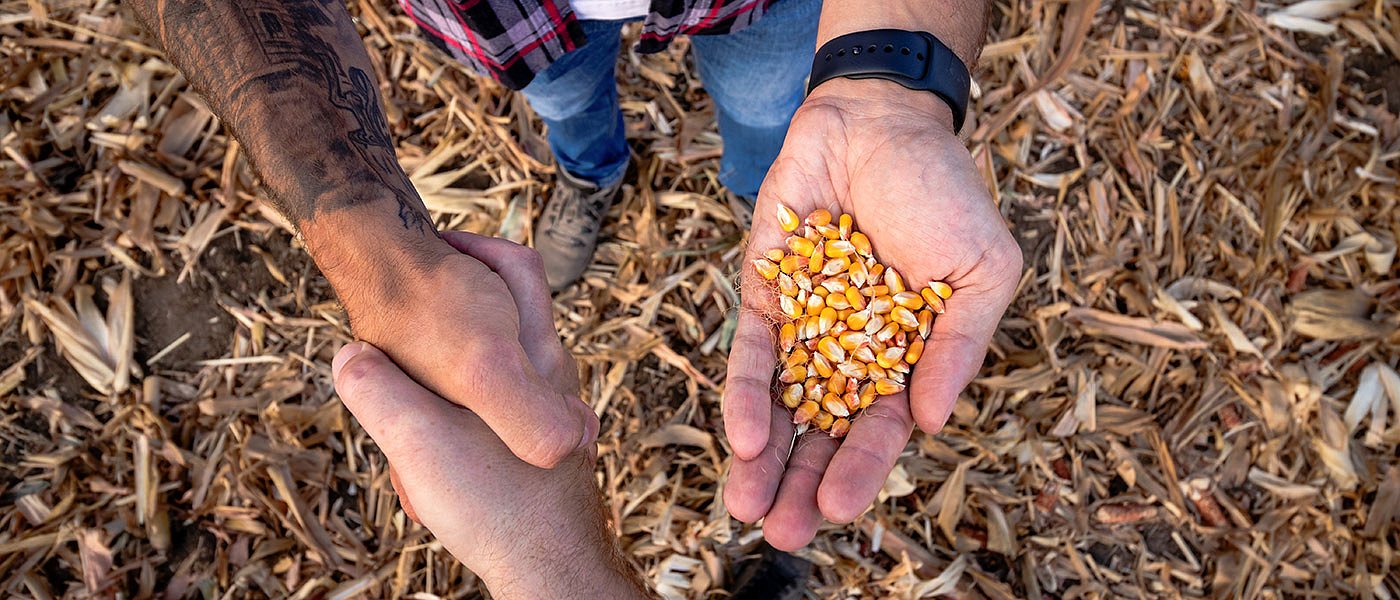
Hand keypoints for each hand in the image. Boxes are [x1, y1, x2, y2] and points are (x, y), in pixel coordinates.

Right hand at [331, 233, 646, 598]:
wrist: (552, 576)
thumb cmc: (500, 508)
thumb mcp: (421, 441)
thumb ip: (379, 389)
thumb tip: (349, 352)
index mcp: (535, 357)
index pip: (517, 270)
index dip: (471, 248)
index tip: (425, 251)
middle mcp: (554, 379)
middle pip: (505, 316)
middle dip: (456, 312)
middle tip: (403, 321)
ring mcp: (553, 417)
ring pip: (498, 371)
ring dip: (452, 374)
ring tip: (409, 396)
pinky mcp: (544, 454)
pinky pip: (497, 415)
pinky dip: (462, 418)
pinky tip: (435, 454)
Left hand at [722, 79, 1021, 548]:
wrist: (878, 121)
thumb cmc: (942, 192)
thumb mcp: (981, 270)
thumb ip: (958, 344)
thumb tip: (932, 422)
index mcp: (906, 357)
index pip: (881, 427)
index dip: (860, 470)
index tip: (836, 509)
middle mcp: (850, 353)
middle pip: (822, 431)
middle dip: (799, 483)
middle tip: (780, 534)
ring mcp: (804, 327)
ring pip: (781, 406)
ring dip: (764, 459)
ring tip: (745, 507)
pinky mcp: (764, 296)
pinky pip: (753, 354)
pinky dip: (747, 394)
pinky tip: (742, 436)